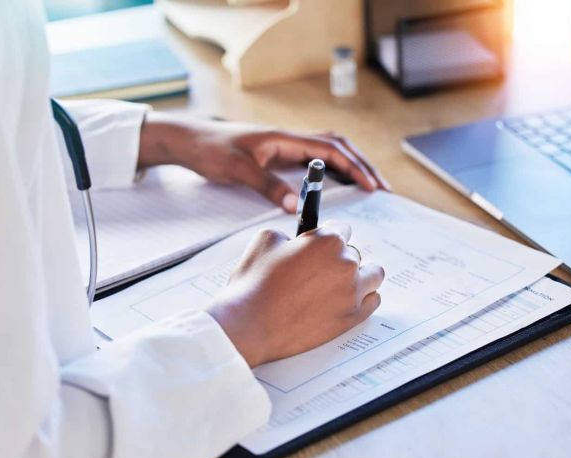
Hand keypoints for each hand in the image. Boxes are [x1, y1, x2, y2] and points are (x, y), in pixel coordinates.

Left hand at [138, 113, 390, 212]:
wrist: (189, 141)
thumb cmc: (210, 149)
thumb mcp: (238, 169)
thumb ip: (268, 186)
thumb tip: (297, 206)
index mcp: (285, 138)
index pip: (330, 149)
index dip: (354, 167)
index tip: (371, 185)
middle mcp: (290, 140)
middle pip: (338, 146)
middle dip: (362, 165)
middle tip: (381, 187)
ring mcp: (285, 146)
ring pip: (329, 151)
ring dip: (350, 166)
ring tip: (369, 186)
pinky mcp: (278, 156)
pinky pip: (314, 161)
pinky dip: (332, 171)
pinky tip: (338, 185)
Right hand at [206, 221, 384, 366]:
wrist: (250, 324)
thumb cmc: (255, 282)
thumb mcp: (266, 239)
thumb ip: (290, 234)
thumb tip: (297, 241)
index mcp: (328, 241)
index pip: (341, 229)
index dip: (327, 236)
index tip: (320, 245)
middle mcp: (346, 265)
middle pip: (355, 253)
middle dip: (338, 258)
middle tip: (319, 270)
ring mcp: (352, 293)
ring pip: (372, 275)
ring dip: (360, 275)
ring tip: (339, 283)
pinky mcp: (351, 318)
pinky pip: (373, 301)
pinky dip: (363, 298)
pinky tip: (347, 299)